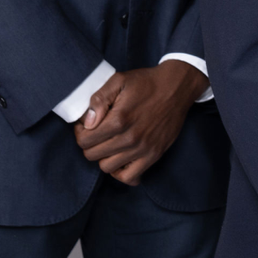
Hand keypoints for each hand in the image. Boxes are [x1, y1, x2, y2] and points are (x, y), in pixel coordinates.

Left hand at [74, 61, 206, 184]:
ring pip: (107, 167)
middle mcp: (130, 138)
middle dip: (89, 144)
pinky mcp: (153, 155)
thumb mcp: (119, 80)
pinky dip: (120, 172)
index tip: (85, 125)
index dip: (80, 133)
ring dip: (103, 157)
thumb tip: (87, 122)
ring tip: (108, 144)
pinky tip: (120, 158)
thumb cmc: (146, 83)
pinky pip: (129, 177)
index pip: (84, 140)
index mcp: (119, 120)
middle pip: (92, 155)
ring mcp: (142, 149)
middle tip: (95, 133)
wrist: (176, 88)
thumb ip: (99, 99)